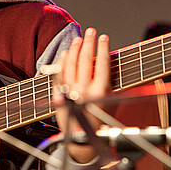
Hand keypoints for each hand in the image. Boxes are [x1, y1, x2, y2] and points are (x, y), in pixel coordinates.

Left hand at [53, 27, 110, 162]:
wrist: (81, 139)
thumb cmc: (100, 122)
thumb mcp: (111, 104)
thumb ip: (110, 84)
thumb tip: (110, 65)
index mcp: (100, 92)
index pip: (102, 64)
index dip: (103, 48)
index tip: (104, 37)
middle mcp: (84, 90)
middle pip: (85, 60)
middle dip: (89, 42)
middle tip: (91, 31)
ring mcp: (70, 91)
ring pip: (70, 64)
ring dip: (75, 49)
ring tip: (79, 39)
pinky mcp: (59, 94)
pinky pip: (59, 73)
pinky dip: (62, 61)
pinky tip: (65, 53)